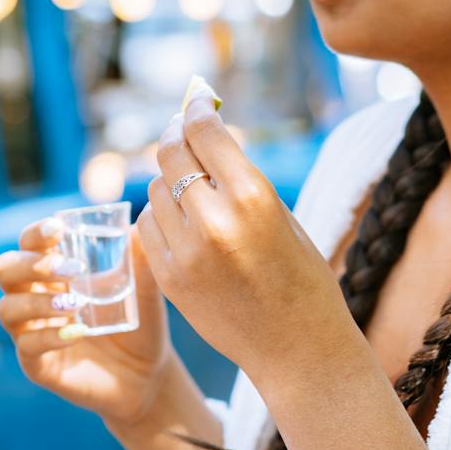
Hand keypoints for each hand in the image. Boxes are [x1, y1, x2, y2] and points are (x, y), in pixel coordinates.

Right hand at [0, 218, 175, 426]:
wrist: (148, 374)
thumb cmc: (139, 322)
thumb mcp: (144, 285)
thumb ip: (140, 254)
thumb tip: (141, 222)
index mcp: (51, 271)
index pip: (29, 242)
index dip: (36, 233)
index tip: (58, 228)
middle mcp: (32, 296)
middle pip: (5, 269)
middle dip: (32, 264)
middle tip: (70, 268)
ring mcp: (30, 331)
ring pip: (7, 308)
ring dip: (38, 302)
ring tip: (75, 304)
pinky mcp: (37, 364)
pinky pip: (27, 347)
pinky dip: (49, 336)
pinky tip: (77, 332)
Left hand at [138, 88, 355, 385]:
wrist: (298, 349)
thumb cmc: (301, 277)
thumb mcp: (281, 216)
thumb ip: (240, 177)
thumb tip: (204, 132)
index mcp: (253, 198)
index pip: (206, 131)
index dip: (195, 108)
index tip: (196, 100)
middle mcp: (213, 220)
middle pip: (170, 153)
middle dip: (175, 134)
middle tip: (181, 129)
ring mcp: (185, 251)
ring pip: (155, 187)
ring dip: (169, 178)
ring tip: (192, 186)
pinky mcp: (168, 276)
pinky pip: (149, 223)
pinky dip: (161, 214)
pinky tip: (181, 220)